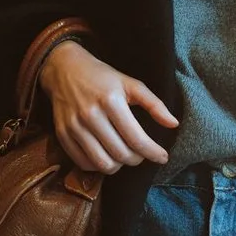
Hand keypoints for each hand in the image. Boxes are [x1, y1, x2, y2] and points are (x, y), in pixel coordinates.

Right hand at [39, 40, 178, 173]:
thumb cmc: (102, 77)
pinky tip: (106, 154)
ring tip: (124, 155)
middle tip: (142, 153)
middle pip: (121, 154)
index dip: (153, 152)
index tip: (163, 157)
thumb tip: (174, 124)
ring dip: (119, 166)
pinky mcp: (62, 135)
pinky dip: (98, 165)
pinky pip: (83, 163)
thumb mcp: (130, 84)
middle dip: (137, 159)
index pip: (136, 139)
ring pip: (102, 163)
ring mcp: (74, 127)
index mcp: (111, 101)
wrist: (64, 69)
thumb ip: (154, 104)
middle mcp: (91, 116)